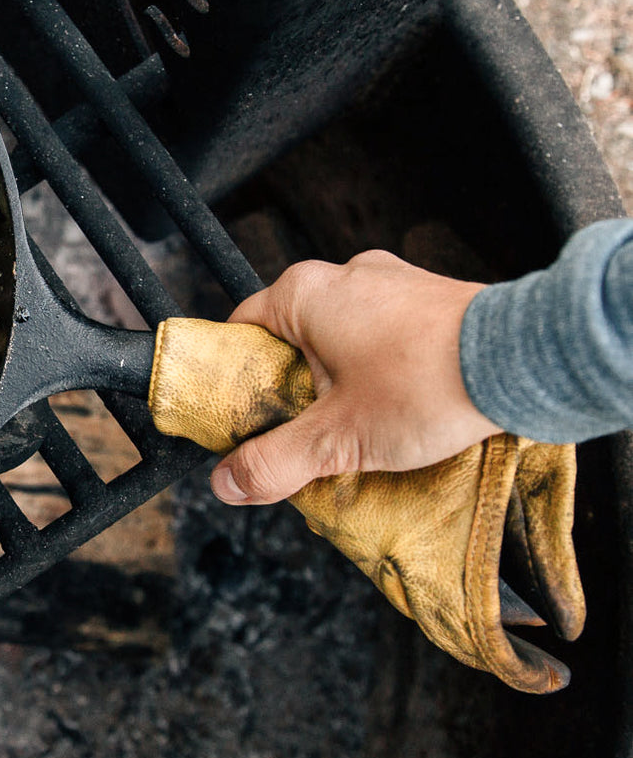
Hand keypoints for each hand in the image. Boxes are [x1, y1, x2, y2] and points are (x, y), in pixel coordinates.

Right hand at [211, 250, 501, 504]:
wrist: (529, 361)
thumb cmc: (428, 384)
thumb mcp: (338, 437)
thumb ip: (276, 461)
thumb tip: (228, 482)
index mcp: (304, 294)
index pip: (241, 332)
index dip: (238, 382)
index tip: (247, 422)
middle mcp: (345, 275)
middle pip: (293, 340)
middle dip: (296, 391)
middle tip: (307, 436)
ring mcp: (393, 282)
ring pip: (343, 339)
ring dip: (343, 383)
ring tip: (361, 429)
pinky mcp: (432, 298)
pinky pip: (387, 335)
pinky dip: (384, 370)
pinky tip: (401, 409)